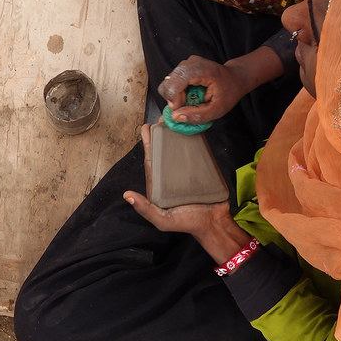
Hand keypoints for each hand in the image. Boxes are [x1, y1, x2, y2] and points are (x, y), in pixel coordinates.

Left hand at [122, 125, 249, 263]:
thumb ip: (145, 209)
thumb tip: (127, 194)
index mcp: (158, 185)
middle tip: (161, 118)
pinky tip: (192, 129)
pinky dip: (194, 141)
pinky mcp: (201, 170)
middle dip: (160, 134)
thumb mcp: (163, 220)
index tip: (146, 128)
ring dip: (176, 134)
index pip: (151, 161)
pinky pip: (196, 153)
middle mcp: (170, 176)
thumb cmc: (187, 223)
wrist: (214, 223)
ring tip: (175, 119)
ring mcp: (186, 172)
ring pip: (178, 150)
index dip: (147, 144)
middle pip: (163, 151)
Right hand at [158, 55, 244, 124]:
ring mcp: (187, 62)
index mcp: (202, 70)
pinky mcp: (184, 66)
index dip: (174, 99)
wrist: (235, 78)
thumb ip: (197, 116)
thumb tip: (175, 116)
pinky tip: (189, 94)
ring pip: (168, 82)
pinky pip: (172, 81)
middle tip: (187, 105)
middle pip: (168, 82)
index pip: (175, 83)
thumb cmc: (228, 93)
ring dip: (175, 95)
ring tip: (191, 99)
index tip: (182, 108)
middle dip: (173, 98)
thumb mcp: (217, 110)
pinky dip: (177, 91)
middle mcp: (191, 62)